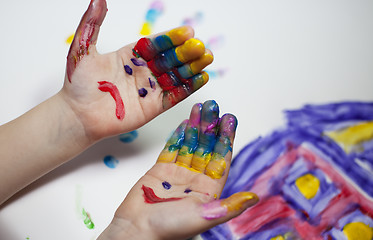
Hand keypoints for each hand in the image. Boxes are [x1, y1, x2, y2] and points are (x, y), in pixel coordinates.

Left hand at [62, 0, 212, 140]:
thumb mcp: (83, 49)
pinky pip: (175, 95)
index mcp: (130, 55)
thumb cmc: (78, 84)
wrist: (77, 115)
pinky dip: (189, 87)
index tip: (188, 31)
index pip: (156, 44)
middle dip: (186, 52)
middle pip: (170, 59)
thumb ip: (92, 23)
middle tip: (200, 46)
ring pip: (175, 75)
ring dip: (192, 67)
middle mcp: (143, 70)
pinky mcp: (153, 106)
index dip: (172, 38)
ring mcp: (149, 89)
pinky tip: (202, 78)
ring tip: (207, 58)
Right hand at [99, 101, 257, 239]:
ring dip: (195, 126)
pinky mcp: (160, 170)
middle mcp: (195, 180)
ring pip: (189, 145)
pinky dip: (178, 135)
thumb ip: (229, 206)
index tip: (229, 120)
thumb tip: (254, 198)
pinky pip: (171, 148)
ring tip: (201, 108)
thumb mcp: (204, 217)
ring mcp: (177, 174)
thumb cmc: (169, 229)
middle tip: (214, 107)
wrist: (136, 230)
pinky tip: (185, 122)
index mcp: (208, 190)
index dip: (226, 139)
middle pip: (206, 148)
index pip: (221, 159)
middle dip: (210, 127)